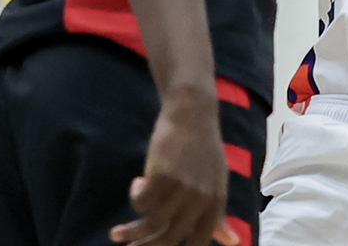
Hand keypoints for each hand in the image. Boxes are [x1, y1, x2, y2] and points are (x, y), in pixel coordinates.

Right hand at [110, 96, 237, 245]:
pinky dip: (135, 197)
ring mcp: (181, 189)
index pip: (198, 243)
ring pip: (150, 224)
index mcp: (215, 204)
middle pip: (168, 239)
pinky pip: (141, 201)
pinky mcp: (162, 176)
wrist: (193, 113)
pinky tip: (136, 184)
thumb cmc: (203, 150)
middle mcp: (200, 201)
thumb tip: (232, 243)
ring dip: (129, 232)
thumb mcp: (216, 183)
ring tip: (116, 234)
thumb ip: (218, 215)